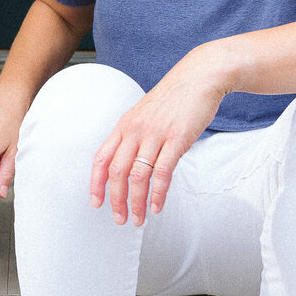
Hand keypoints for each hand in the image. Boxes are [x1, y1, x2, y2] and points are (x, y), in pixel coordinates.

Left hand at [90, 52, 226, 223]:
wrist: (199, 77)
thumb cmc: (174, 98)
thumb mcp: (145, 114)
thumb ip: (134, 136)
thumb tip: (128, 163)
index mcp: (124, 125)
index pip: (101, 159)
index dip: (96, 184)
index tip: (96, 203)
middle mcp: (135, 130)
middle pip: (117, 172)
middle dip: (116, 200)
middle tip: (119, 219)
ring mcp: (155, 134)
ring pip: (138, 176)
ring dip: (137, 202)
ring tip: (139, 218)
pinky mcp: (177, 139)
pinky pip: (162, 172)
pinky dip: (158, 193)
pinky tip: (157, 206)